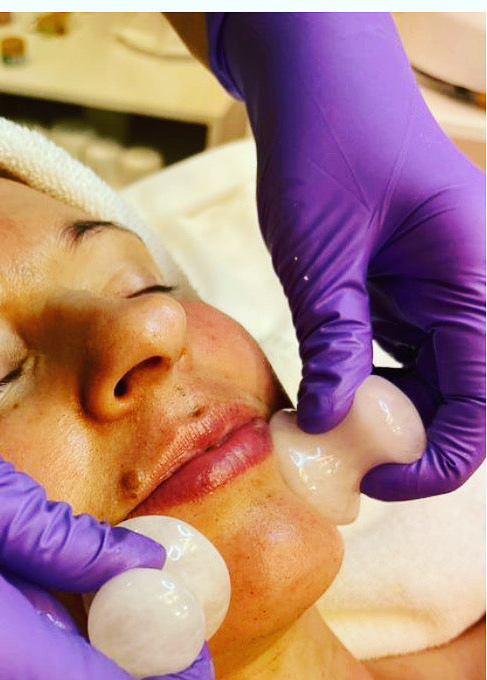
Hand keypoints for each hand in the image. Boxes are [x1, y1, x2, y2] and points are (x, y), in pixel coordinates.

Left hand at [207, 12, 484, 498]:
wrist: (322, 87)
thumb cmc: (326, 148)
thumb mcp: (322, 256)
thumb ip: (335, 344)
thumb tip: (329, 425)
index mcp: (478, 281)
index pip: (482, 405)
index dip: (434, 461)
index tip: (370, 479)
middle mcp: (480, 291)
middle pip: (469, 403)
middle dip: (410, 444)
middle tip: (338, 461)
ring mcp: (453, 293)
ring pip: (442, 387)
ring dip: (390, 419)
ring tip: (326, 430)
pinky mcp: (422, 293)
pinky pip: (416, 361)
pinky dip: (378, 387)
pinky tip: (335, 392)